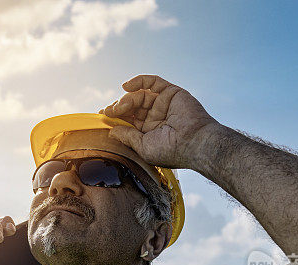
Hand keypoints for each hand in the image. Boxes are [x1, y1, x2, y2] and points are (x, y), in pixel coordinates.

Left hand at [99, 74, 218, 168]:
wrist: (194, 142)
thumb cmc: (170, 151)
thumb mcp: (142, 147)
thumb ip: (127, 137)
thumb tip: (111, 130)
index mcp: (149, 132)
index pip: (128, 121)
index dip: (114, 118)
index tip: (102, 117)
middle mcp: (156, 117)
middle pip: (131, 107)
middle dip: (118, 108)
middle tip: (108, 112)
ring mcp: (163, 104)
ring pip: (139, 95)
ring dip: (127, 99)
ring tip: (121, 106)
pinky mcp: (171, 92)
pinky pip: (152, 82)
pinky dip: (138, 81)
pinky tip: (125, 86)